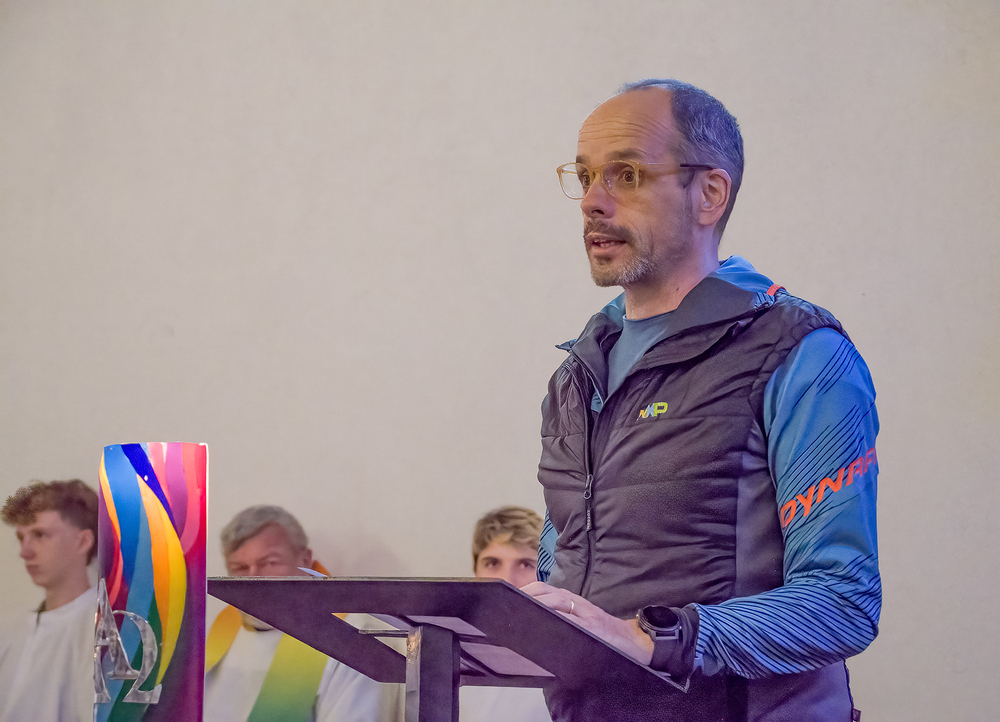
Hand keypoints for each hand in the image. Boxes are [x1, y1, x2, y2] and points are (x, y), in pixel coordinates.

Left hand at [520, 581, 653, 664]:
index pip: (543, 589)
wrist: (632, 640)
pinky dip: (558, 618)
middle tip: (508, 605)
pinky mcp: (593, 626)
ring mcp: (585, 613)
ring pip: (557, 601)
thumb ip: (561, 617)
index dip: (525, 590)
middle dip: (526, 595)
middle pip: (546, 592)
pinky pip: (572, 620)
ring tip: (521, 610)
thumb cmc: (603, 632)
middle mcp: (576, 602)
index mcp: (571, 600)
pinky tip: (546, 624)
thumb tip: (534, 623)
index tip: (507, 596)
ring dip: (539, 603)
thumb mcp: (580, 620)